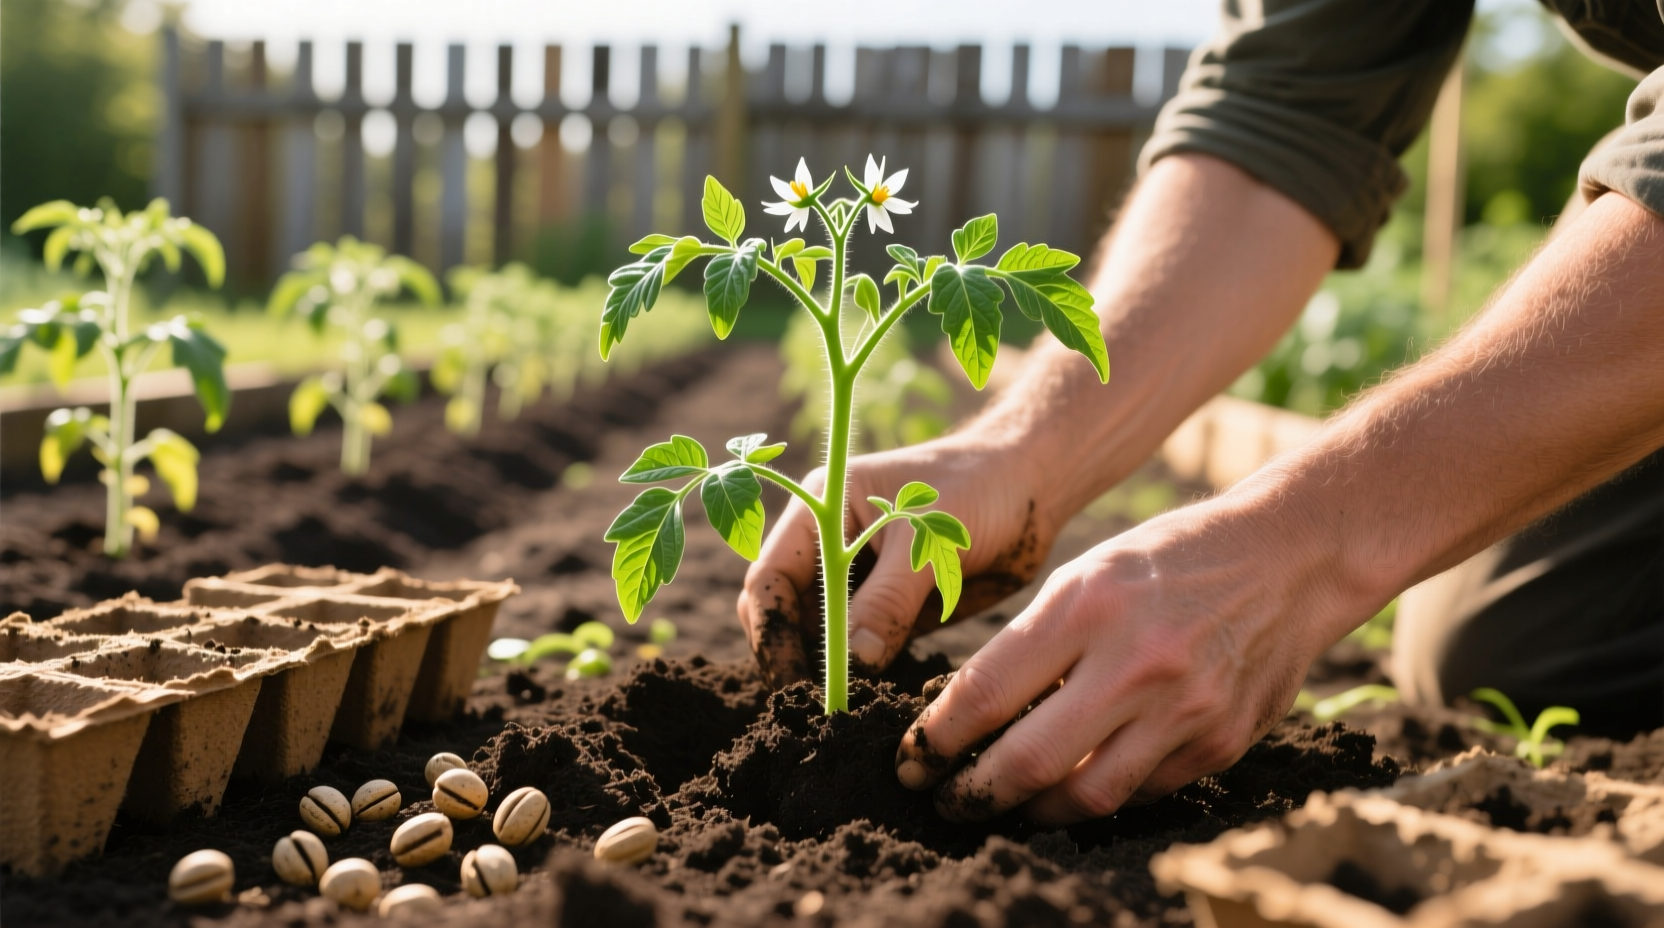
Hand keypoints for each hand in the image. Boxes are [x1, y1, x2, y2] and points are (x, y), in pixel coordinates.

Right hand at [737, 434, 1061, 685]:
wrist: (1029, 488)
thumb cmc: (978, 488)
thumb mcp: (929, 540)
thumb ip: (888, 599)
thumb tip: (851, 664)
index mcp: (821, 513)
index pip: (770, 579)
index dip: (771, 633)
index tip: (791, 684)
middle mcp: (828, 548)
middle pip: (784, 614)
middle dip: (790, 660)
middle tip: (812, 712)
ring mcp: (857, 581)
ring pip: (821, 638)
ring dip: (826, 675)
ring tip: (838, 719)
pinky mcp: (889, 610)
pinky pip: (863, 650)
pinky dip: (862, 677)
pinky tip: (870, 706)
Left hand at [892, 496, 1345, 824]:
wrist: (1288, 558)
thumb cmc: (1168, 560)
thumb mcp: (1086, 575)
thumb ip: (1031, 644)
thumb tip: (968, 714)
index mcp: (1087, 606)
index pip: (986, 694)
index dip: (938, 738)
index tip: (916, 756)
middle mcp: (1136, 662)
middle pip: (1029, 760)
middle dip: (973, 792)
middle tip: (945, 798)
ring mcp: (1185, 709)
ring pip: (1086, 794)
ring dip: (1032, 811)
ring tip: (1004, 805)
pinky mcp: (1221, 742)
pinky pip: (1143, 791)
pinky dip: (1099, 795)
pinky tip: (1074, 788)